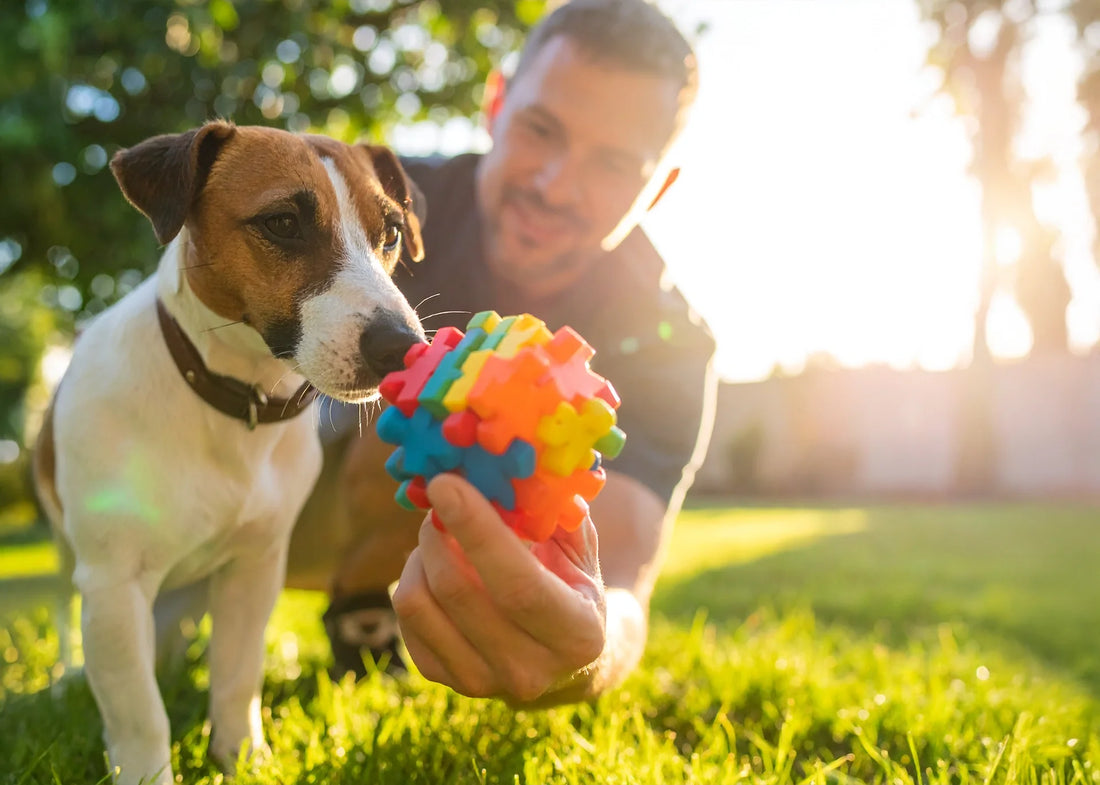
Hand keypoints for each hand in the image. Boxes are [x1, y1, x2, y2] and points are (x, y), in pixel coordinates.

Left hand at [391, 473, 607, 703]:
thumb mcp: (579, 547)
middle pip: (456, 591)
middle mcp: (529, 671)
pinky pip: (406, 617)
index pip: (516, 583)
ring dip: (421, 552)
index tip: (446, 482)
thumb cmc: (572, 583)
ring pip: (419, 603)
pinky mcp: (444, 680)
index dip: (477, 529)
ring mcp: (482, 683)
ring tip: (442, 532)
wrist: (564, 657)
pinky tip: (438, 564)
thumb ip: (553, 511)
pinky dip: (414, 577)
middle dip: (438, 531)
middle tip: (441, 497)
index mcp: (576, 635)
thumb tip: (513, 467)